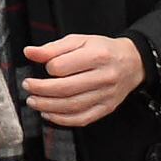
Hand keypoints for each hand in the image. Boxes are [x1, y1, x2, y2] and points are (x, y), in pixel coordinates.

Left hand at [20, 33, 144, 128]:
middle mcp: (104, 77)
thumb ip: (53, 48)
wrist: (132, 63)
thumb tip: (29, 53)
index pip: (62, 66)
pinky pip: (82, 119)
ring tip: (33, 101)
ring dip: (47, 106)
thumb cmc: (103, 50)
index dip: (48, 68)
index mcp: (97, 56)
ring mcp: (106, 95)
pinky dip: (62, 119)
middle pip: (65, 89)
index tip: (44, 67)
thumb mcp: (79, 41)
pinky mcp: (106, 108)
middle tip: (28, 86)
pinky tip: (49, 114)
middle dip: (41, 90)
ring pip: (71, 106)